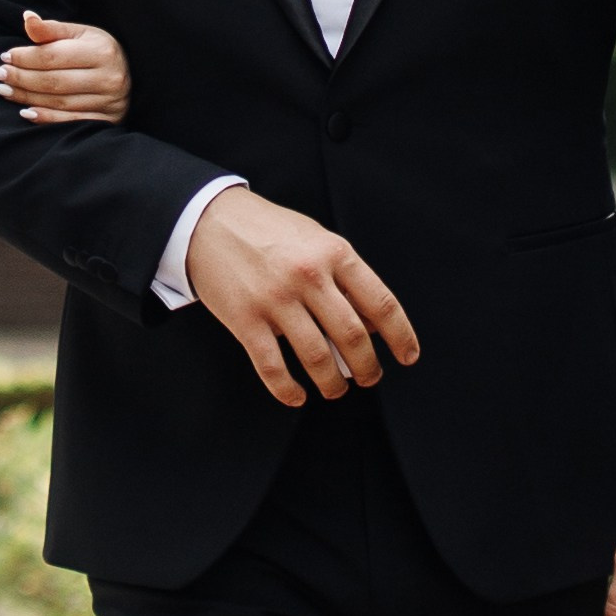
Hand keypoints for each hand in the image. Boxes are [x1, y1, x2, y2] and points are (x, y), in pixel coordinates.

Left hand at [0, 9, 130, 124]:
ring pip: (59, 102)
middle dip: (21, 78)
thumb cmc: (97, 50)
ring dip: (26, 98)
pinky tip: (25, 112)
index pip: (54, 56)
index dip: (26, 58)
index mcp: (101, 51)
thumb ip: (51, 29)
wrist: (131, 74)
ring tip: (3, 90)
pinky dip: (46, 118)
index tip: (4, 56)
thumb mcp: (80, 34)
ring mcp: (109, 102)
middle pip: (54, 81)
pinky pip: (70, 122)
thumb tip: (27, 17)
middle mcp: (108, 78)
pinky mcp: (107, 121)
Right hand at [187, 187, 418, 407]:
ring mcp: (275, 299)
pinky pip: (272, 366)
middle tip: (368, 378)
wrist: (209, 220)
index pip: (381, 303)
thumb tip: (371, 323)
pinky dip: (288, 389)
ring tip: (335, 389)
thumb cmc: (268, 230)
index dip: (400, 336)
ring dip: (332, 382)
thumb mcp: (316, 239)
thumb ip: (344, 276)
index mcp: (334, 253)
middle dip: (367, 367)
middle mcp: (308, 276)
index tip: (407, 356)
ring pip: (317, 356)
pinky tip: (296, 395)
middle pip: (352, 336)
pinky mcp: (245, 319)